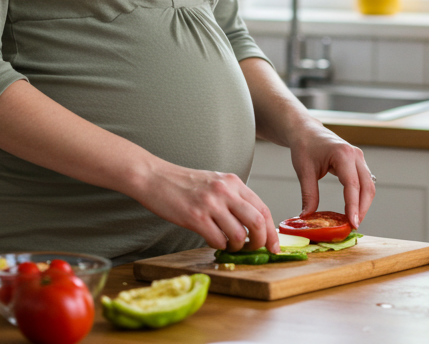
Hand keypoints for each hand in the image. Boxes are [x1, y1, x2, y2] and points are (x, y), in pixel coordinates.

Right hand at [128, 161, 278, 253]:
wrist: (154, 177)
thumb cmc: (184, 183)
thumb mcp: (215, 182)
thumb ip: (233, 198)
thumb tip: (252, 223)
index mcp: (233, 182)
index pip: (263, 209)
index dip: (272, 231)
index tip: (274, 246)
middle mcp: (225, 191)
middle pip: (257, 222)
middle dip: (260, 242)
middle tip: (254, 250)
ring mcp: (210, 204)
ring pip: (238, 234)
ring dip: (237, 247)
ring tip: (230, 246)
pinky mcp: (195, 217)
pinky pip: (217, 240)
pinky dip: (219, 246)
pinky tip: (213, 241)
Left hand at [287, 126, 374, 229]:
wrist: (306, 130)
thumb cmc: (304, 146)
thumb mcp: (304, 171)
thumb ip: (308, 195)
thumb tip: (307, 217)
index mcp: (343, 154)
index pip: (352, 185)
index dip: (353, 206)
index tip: (352, 223)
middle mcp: (355, 155)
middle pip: (367, 187)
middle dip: (362, 209)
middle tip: (353, 227)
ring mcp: (359, 158)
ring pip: (369, 186)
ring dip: (364, 204)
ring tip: (353, 221)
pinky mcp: (357, 163)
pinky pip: (364, 182)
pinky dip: (361, 197)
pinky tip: (353, 209)